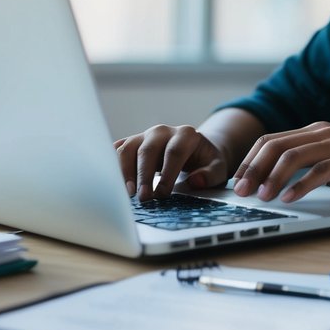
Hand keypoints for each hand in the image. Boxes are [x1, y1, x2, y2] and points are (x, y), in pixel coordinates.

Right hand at [114, 124, 230, 201]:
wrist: (194, 149)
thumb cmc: (205, 161)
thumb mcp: (217, 167)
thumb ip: (210, 174)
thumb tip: (195, 181)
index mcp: (186, 134)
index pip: (174, 153)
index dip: (167, 174)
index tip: (162, 194)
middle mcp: (163, 131)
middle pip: (148, 150)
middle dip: (144, 176)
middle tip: (143, 198)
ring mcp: (145, 135)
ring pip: (128, 148)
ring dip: (124, 172)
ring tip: (127, 194)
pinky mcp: (132, 142)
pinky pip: (118, 150)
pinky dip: (112, 165)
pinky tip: (112, 182)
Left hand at [232, 122, 329, 202]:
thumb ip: (313, 161)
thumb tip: (278, 180)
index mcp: (316, 131)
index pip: (271, 140)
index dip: (250, 160)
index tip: (237, 180)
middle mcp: (323, 132)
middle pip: (275, 146)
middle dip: (253, 169)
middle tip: (240, 191)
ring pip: (292, 157)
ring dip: (271, 178)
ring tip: (261, 197)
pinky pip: (318, 172)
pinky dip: (299, 186)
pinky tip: (288, 199)